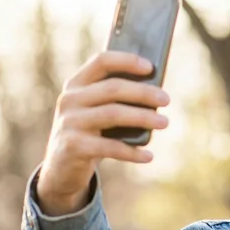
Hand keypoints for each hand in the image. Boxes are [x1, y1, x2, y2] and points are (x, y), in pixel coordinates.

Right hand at [37, 51, 170, 215]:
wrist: (62, 168)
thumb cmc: (91, 134)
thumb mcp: (97, 112)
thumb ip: (117, 100)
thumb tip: (156, 93)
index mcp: (77, 84)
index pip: (101, 62)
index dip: (127, 61)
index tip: (151, 67)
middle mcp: (70, 99)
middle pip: (112, 88)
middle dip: (143, 92)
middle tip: (166, 99)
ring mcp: (70, 122)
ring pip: (113, 114)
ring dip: (143, 117)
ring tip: (165, 122)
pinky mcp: (73, 146)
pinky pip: (110, 147)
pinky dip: (132, 152)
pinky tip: (149, 156)